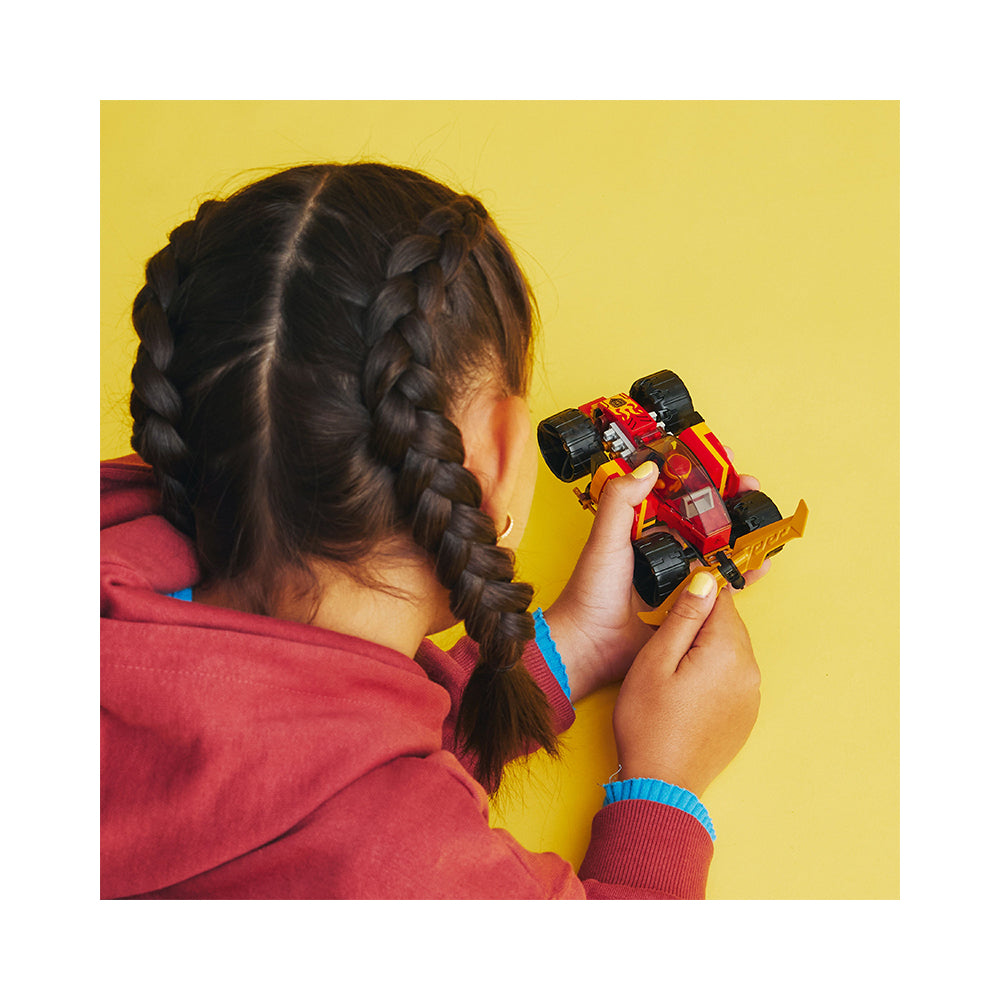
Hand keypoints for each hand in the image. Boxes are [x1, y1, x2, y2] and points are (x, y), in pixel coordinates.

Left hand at [543, 457, 767, 701]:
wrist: (590, 645)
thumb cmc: (589, 592)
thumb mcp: (605, 540)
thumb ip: (621, 502)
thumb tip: (648, 467)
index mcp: (640, 526)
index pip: (675, 490)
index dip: (699, 473)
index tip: (722, 458)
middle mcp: (661, 546)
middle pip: (702, 515)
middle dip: (729, 499)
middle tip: (750, 487)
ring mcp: (677, 574)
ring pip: (716, 547)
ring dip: (740, 534)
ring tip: (761, 522)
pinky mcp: (688, 601)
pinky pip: (720, 583)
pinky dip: (741, 573)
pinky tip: (759, 564)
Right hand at [612, 574, 760, 797]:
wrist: (661, 783)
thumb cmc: (649, 724)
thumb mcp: (655, 660)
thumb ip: (684, 616)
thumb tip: (705, 580)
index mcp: (729, 652)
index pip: (720, 599)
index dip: (694, 594)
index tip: (671, 601)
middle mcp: (750, 671)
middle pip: (729, 624)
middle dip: (701, 621)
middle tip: (665, 634)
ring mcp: (751, 696)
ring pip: (731, 649)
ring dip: (706, 646)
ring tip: (672, 665)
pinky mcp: (746, 714)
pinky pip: (733, 675)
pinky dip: (713, 671)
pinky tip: (686, 687)